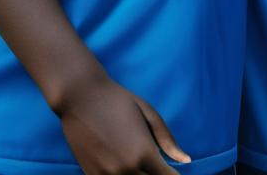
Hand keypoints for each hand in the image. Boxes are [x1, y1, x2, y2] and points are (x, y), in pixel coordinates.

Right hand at [58, 75, 189, 174]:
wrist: (80, 98)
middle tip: (155, 165)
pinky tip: (125, 168)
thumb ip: (167, 140)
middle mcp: (127, 169)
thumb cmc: (117, 100)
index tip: (174, 172)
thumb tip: (186, 161)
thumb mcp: (148, 113)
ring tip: (141, 166)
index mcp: (144, 153)